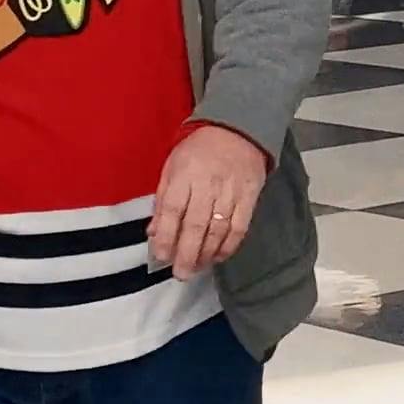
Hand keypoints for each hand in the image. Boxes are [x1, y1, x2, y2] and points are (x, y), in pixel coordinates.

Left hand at [149, 124, 272, 274]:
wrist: (237, 130)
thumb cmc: (198, 150)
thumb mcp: (172, 167)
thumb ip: (162, 199)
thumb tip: (154, 232)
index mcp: (183, 175)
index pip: (172, 210)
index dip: (166, 236)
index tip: (161, 256)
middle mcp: (207, 184)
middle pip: (196, 225)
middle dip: (187, 253)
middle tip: (181, 274)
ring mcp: (231, 191)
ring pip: (218, 230)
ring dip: (207, 253)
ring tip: (197, 268)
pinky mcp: (250, 196)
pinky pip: (240, 227)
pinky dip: (229, 245)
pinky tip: (219, 257)